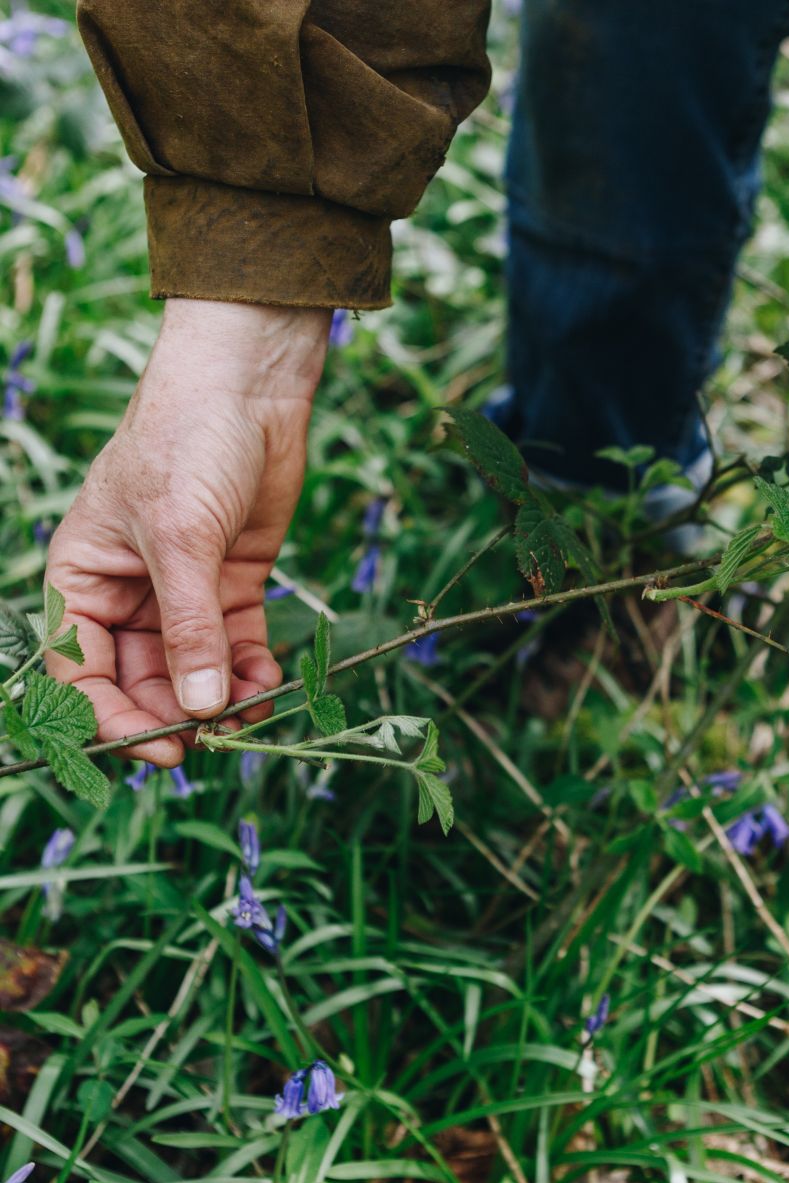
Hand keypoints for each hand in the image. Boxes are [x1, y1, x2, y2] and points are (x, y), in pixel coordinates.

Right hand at [46, 299, 329, 765]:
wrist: (248, 390)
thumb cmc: (187, 446)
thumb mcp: (181, 540)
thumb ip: (190, 629)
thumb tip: (198, 710)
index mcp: (82, 579)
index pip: (81, 670)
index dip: (114, 718)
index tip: (160, 751)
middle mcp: (129, 592)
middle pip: (143, 679)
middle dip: (179, 714)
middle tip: (220, 738)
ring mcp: (184, 590)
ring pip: (195, 669)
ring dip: (222, 698)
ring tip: (254, 711)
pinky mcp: (233, 583)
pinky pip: (237, 646)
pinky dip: (253, 670)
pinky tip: (272, 683)